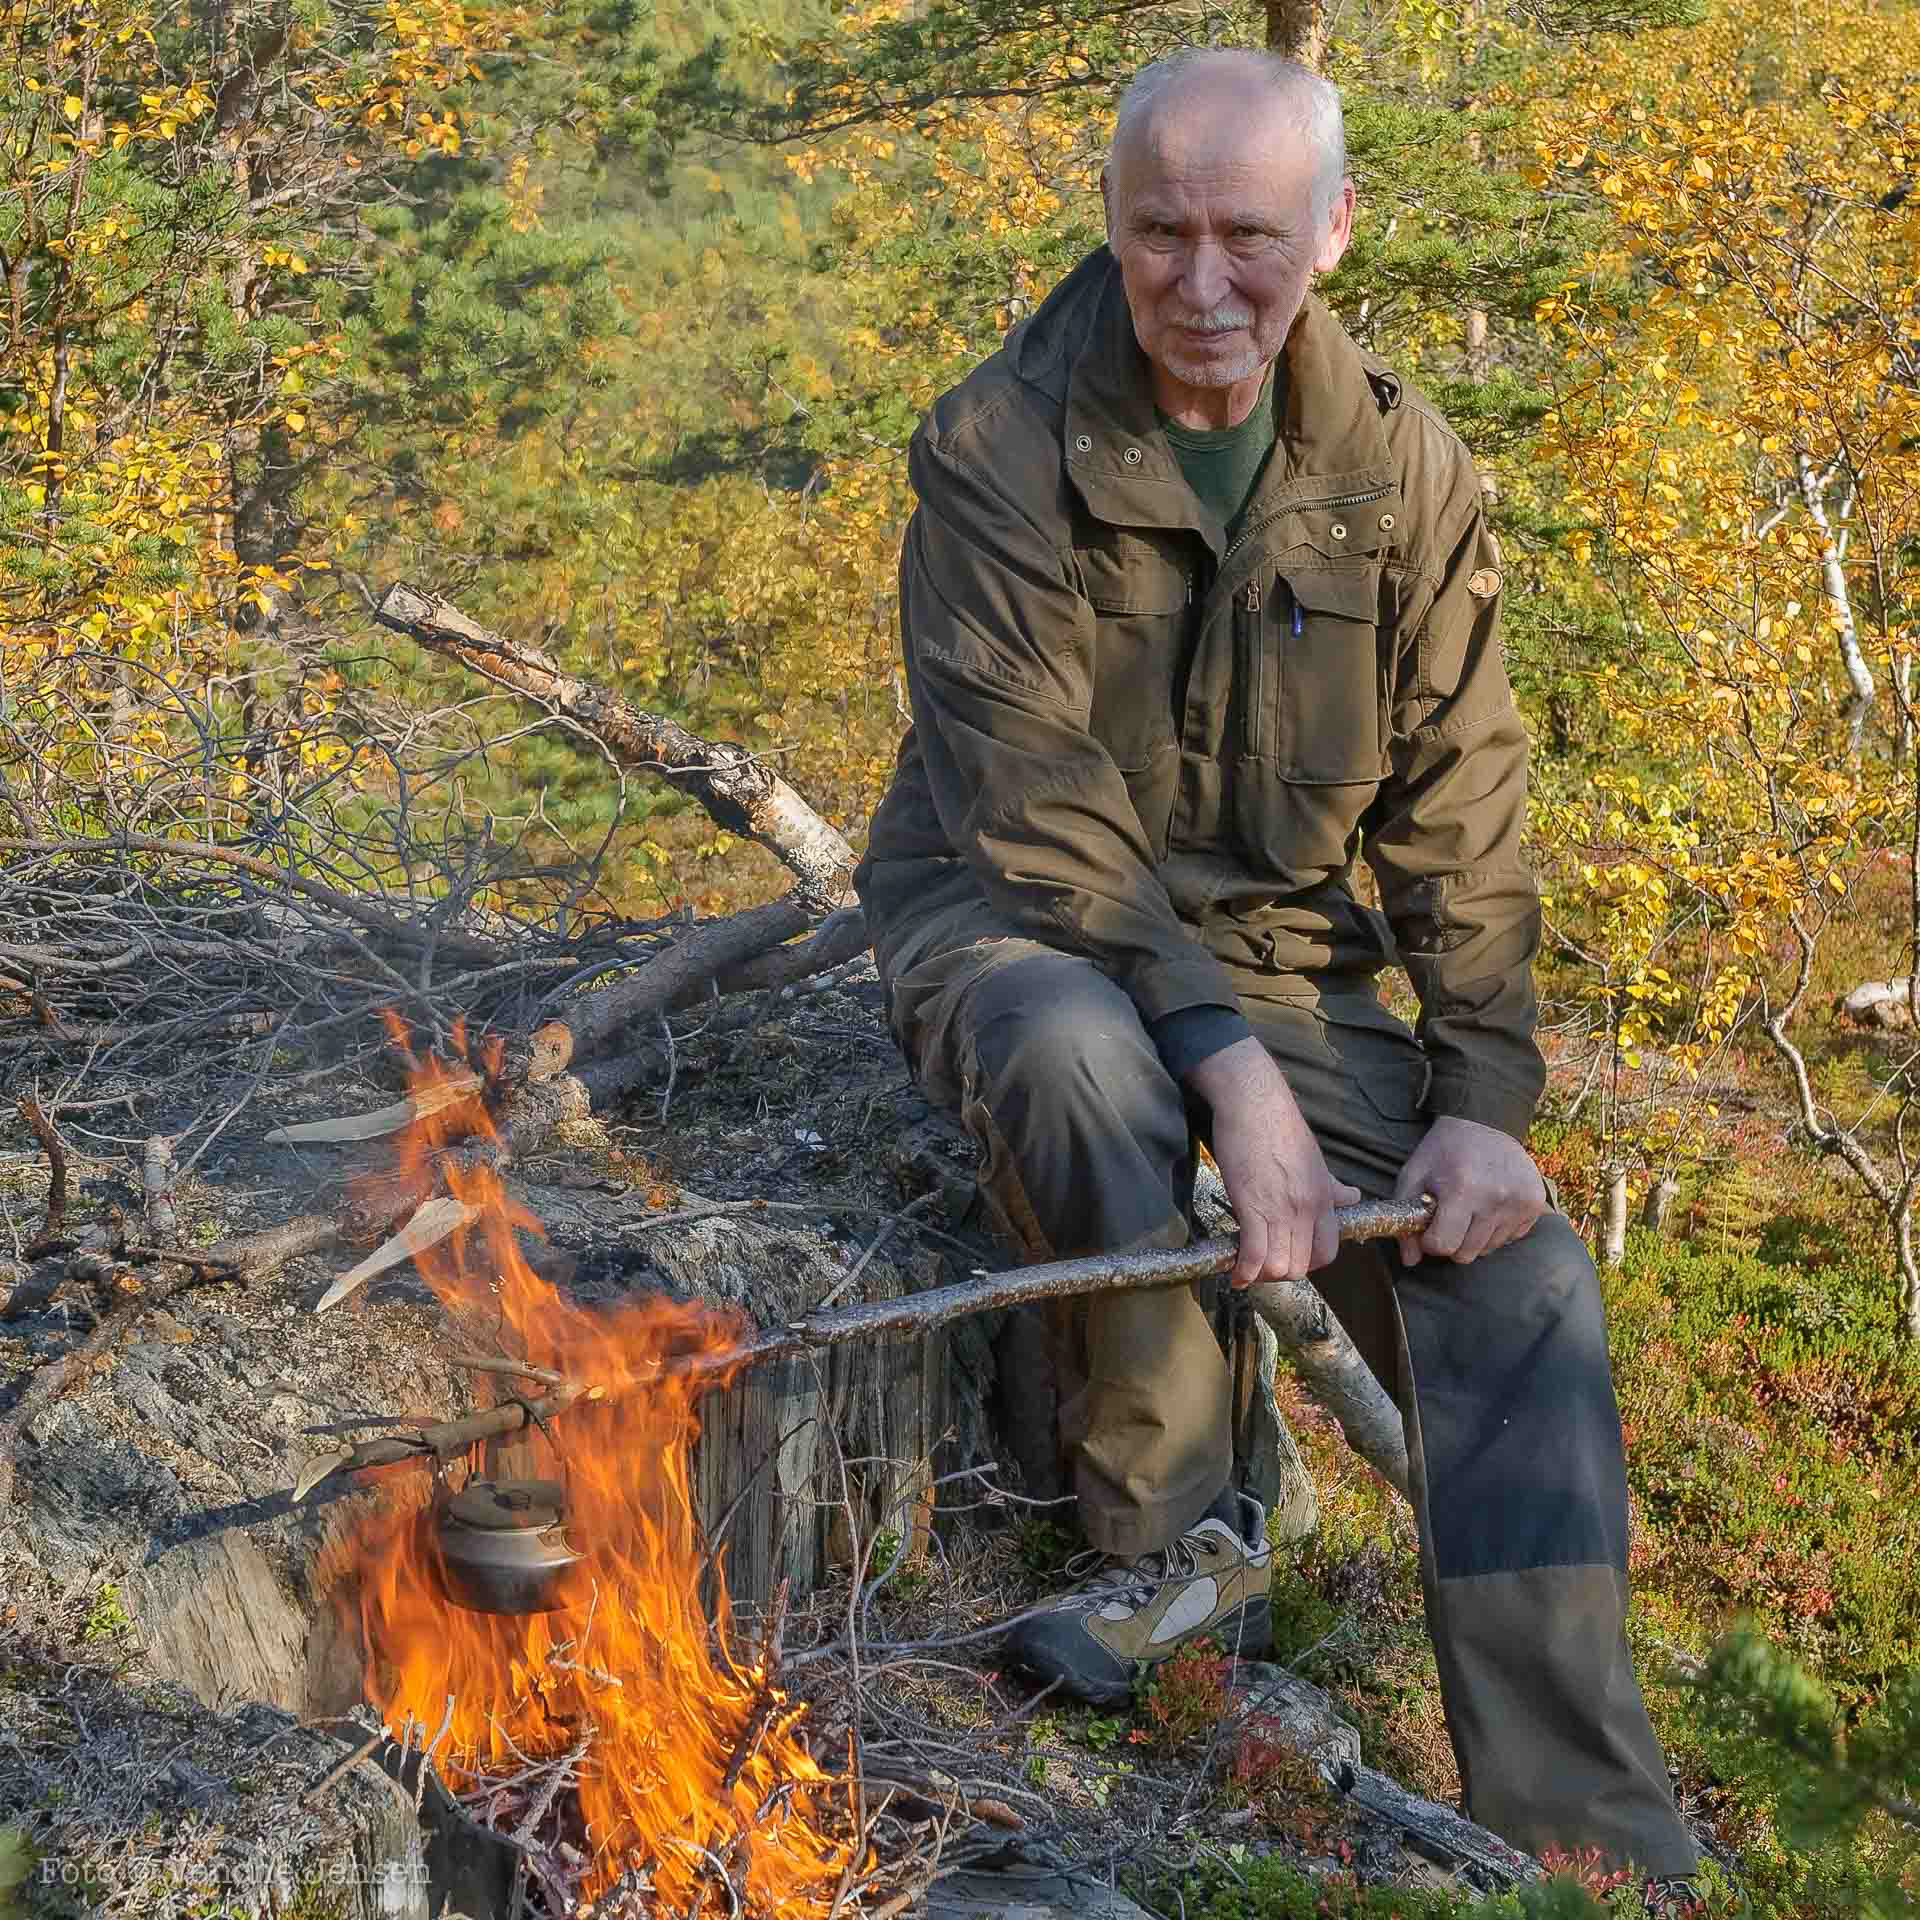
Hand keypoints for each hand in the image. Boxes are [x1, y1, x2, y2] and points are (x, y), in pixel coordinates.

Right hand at [1188, 1037, 1361, 1285]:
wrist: (1254, 1103)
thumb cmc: (1279, 1126)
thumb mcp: (1314, 1159)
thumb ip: (1333, 1186)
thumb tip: (1352, 1197)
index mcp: (1323, 1198)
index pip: (1328, 1252)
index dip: (1308, 1264)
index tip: (1290, 1259)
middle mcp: (1306, 1208)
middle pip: (1301, 1266)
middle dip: (1281, 1274)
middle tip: (1264, 1266)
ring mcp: (1280, 1209)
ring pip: (1279, 1266)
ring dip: (1261, 1275)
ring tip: (1247, 1269)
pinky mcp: (1251, 1206)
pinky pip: (1253, 1253)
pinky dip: (1243, 1270)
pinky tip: (1235, 1272)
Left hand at [1391, 1115, 1547, 1267]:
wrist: (1485, 1122)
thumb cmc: (1444, 1150)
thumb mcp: (1414, 1174)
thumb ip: (1405, 1217)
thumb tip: (1409, 1261)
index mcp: (1462, 1190)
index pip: (1444, 1245)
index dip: (1431, 1241)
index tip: (1430, 1227)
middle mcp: (1496, 1199)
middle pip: (1467, 1253)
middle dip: (1452, 1241)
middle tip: (1450, 1217)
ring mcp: (1519, 1202)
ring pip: (1489, 1249)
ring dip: (1474, 1236)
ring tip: (1470, 1207)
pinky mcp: (1535, 1203)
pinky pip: (1510, 1238)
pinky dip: (1497, 1228)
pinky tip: (1490, 1204)